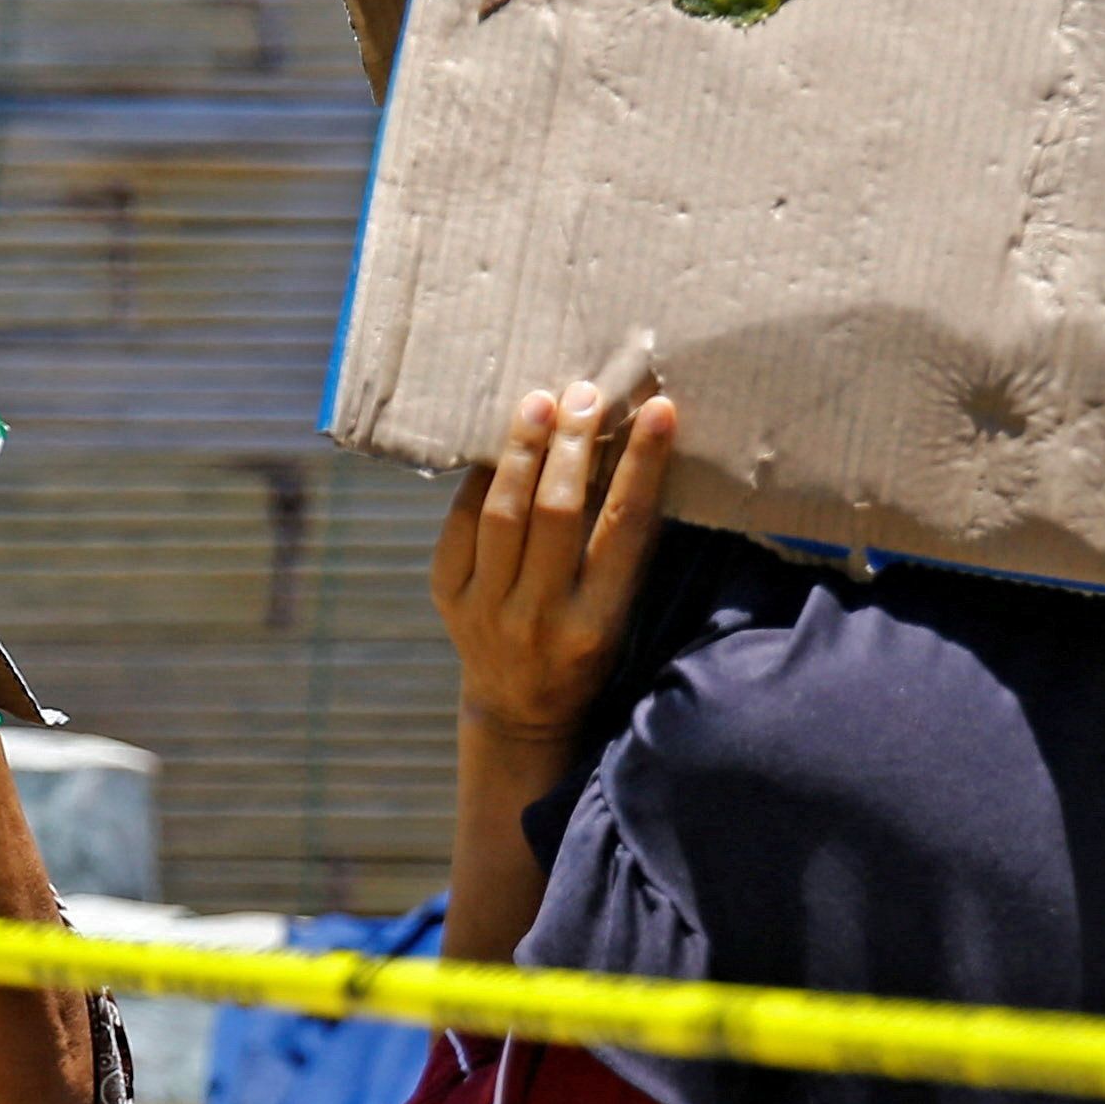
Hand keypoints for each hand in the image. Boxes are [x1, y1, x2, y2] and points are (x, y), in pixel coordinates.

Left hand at [430, 383, 677, 744]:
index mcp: (596, 623)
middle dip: (573, 446)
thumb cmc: (586, 647)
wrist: (520, 709)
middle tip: (586, 394)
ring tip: (539, 403)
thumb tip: (629, 446)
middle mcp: (540, 618)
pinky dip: (481, 481)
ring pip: (503, 513)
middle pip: (556, 514)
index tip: (657, 410)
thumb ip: (622, 545)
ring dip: (522, 452)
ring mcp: (487, 608)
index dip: (642, 465)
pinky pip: (461, 525)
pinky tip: (498, 447)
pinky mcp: (447, 596)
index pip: (623, 528)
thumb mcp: (618, 611)